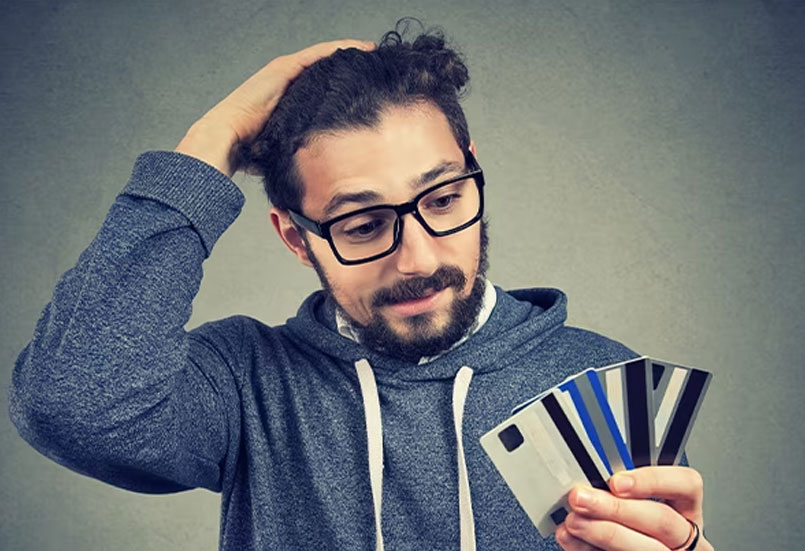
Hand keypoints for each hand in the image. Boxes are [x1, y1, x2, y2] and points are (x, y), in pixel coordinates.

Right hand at [175, 39, 374, 176]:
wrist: (226, 141)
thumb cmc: (249, 153)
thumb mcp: (284, 150)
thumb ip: (299, 152)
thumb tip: (321, 172)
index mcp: (288, 102)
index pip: (321, 89)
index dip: (342, 86)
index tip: (367, 89)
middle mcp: (286, 84)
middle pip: (324, 71)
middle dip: (348, 68)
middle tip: (374, 68)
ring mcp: (283, 73)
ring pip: (323, 58)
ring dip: (348, 53)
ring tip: (372, 52)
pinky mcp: (283, 69)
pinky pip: (317, 55)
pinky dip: (338, 49)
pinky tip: (359, 48)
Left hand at [555, 466, 713, 550]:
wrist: (630, 550)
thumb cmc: (636, 525)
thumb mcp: (639, 501)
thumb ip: (623, 489)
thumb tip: (589, 474)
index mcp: (685, 508)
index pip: (687, 485)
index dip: (652, 480)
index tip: (616, 482)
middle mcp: (682, 536)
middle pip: (661, 519)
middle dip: (616, 508)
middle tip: (581, 498)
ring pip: (645, 547)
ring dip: (602, 532)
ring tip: (573, 522)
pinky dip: (589, 549)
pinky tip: (573, 540)